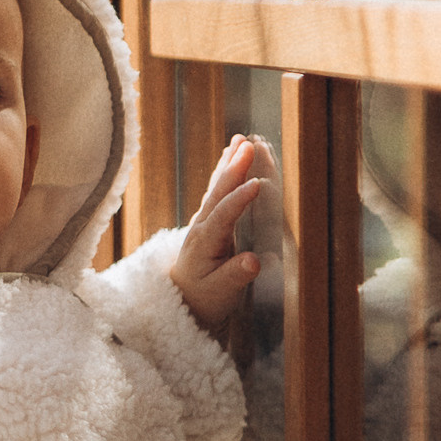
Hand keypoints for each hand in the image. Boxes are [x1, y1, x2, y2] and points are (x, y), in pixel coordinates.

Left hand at [173, 132, 279, 330]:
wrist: (183, 300)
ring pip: (217, 188)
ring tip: (240, 140)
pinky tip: (231, 156)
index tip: (257, 184)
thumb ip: (236, 276)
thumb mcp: (221, 293)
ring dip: (229, 163)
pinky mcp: (209, 221)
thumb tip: (254, 261)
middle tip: (248, 145)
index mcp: (205, 242)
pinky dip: (226, 172)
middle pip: (218, 193)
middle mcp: (202, 226)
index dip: (239, 200)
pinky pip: (219, 191)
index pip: (223, 216)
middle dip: (233, 168)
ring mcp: (203, 221)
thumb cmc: (205, 298)